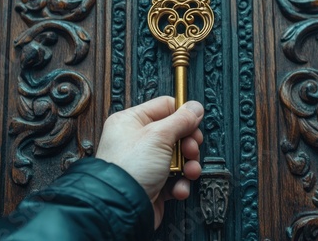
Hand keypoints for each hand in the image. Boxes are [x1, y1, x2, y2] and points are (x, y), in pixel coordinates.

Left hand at [96, 96, 203, 227]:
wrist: (122, 209)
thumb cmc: (129, 169)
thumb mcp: (158, 136)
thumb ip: (181, 120)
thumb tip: (195, 107)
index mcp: (131, 121)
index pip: (164, 107)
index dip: (183, 115)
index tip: (195, 124)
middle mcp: (137, 141)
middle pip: (175, 133)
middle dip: (188, 144)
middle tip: (191, 150)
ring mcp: (145, 164)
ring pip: (178, 158)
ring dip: (189, 165)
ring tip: (189, 172)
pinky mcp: (152, 184)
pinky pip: (174, 179)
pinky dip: (180, 184)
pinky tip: (178, 188)